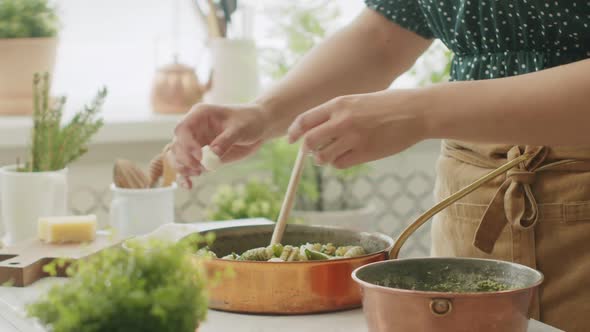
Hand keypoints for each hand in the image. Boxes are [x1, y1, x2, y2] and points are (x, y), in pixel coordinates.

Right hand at [168, 103, 268, 187]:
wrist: (257, 128)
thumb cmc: (248, 121)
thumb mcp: (239, 128)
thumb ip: (225, 140)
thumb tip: (212, 155)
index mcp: (199, 115)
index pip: (183, 129)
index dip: (187, 144)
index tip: (200, 156)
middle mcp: (193, 129)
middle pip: (177, 145)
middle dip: (184, 159)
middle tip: (200, 169)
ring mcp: (195, 143)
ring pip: (177, 157)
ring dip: (182, 168)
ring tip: (198, 173)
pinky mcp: (200, 157)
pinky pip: (187, 168)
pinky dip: (185, 177)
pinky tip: (189, 186)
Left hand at [287, 90, 426, 168]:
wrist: (416, 111)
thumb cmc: (387, 104)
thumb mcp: (357, 100)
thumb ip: (336, 112)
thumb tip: (315, 129)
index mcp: (339, 104)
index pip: (305, 120)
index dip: (294, 132)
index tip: (291, 139)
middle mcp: (343, 121)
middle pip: (310, 142)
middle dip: (307, 149)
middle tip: (313, 151)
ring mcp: (354, 138)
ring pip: (323, 156)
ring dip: (323, 158)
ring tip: (330, 154)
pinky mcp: (365, 153)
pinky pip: (340, 164)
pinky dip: (338, 163)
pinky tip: (346, 156)